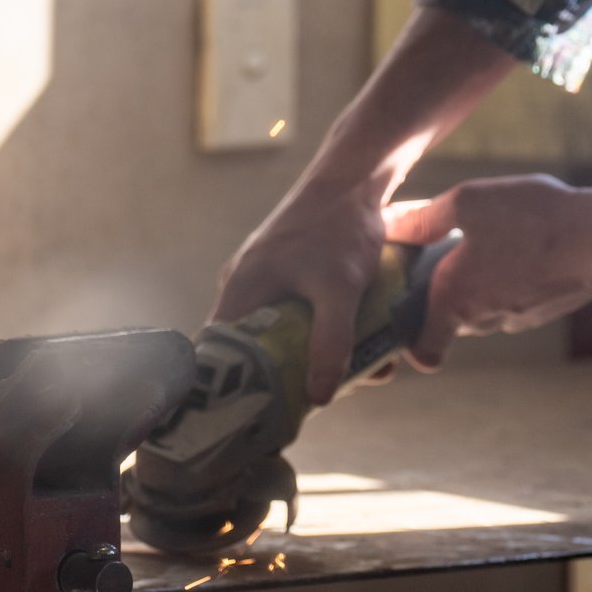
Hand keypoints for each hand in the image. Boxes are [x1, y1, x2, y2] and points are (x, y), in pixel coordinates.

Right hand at [212, 175, 387, 405]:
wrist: (355, 177)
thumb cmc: (339, 226)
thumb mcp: (339, 288)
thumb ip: (330, 342)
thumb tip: (320, 398)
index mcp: (240, 290)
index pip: (221, 354)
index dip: (238, 387)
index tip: (270, 414)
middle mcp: (246, 287)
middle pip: (259, 350)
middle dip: (298, 376)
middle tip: (336, 394)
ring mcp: (269, 281)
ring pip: (287, 334)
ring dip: (323, 355)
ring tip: (370, 366)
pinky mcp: (292, 276)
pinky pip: (302, 316)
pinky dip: (329, 332)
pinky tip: (369, 341)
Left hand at [384, 175, 591, 369]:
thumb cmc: (531, 218)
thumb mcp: (468, 202)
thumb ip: (424, 218)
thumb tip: (390, 225)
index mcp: (454, 299)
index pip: (423, 351)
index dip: (409, 342)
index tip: (404, 313)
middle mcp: (483, 318)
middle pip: (450, 320)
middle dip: (442, 293)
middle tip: (440, 251)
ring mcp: (518, 318)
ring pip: (482, 309)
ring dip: (476, 285)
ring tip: (485, 239)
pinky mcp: (544, 311)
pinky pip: (511, 301)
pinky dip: (507, 281)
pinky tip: (519, 244)